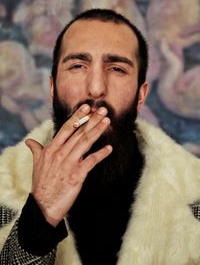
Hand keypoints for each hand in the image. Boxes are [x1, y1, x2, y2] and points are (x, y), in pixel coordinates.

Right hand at [25, 104, 111, 225]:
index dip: (77, 117)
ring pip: (85, 143)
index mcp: (52, 149)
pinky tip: (109, 148)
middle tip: (102, 109)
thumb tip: (29, 141)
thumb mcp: (36, 164)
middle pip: (79, 133)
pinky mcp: (77, 175)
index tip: (86, 107)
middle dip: (92, 120)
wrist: (43, 205)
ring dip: (97, 131)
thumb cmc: (41, 184)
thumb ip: (36, 150)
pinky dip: (101, 154)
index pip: (67, 128)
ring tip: (107, 122)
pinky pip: (91, 161)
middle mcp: (60, 153)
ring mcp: (69, 163)